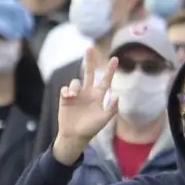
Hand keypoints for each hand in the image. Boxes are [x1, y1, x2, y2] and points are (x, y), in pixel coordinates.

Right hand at [53, 50, 117, 164]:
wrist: (75, 136)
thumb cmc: (91, 129)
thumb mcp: (104, 120)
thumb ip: (112, 109)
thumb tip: (118, 96)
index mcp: (98, 96)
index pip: (105, 80)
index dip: (110, 70)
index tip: (115, 58)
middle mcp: (88, 93)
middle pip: (88, 73)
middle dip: (90, 61)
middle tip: (90, 48)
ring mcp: (76, 95)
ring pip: (76, 81)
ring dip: (75, 87)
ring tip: (73, 97)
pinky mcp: (66, 98)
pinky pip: (65, 89)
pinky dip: (67, 92)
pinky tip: (68, 98)